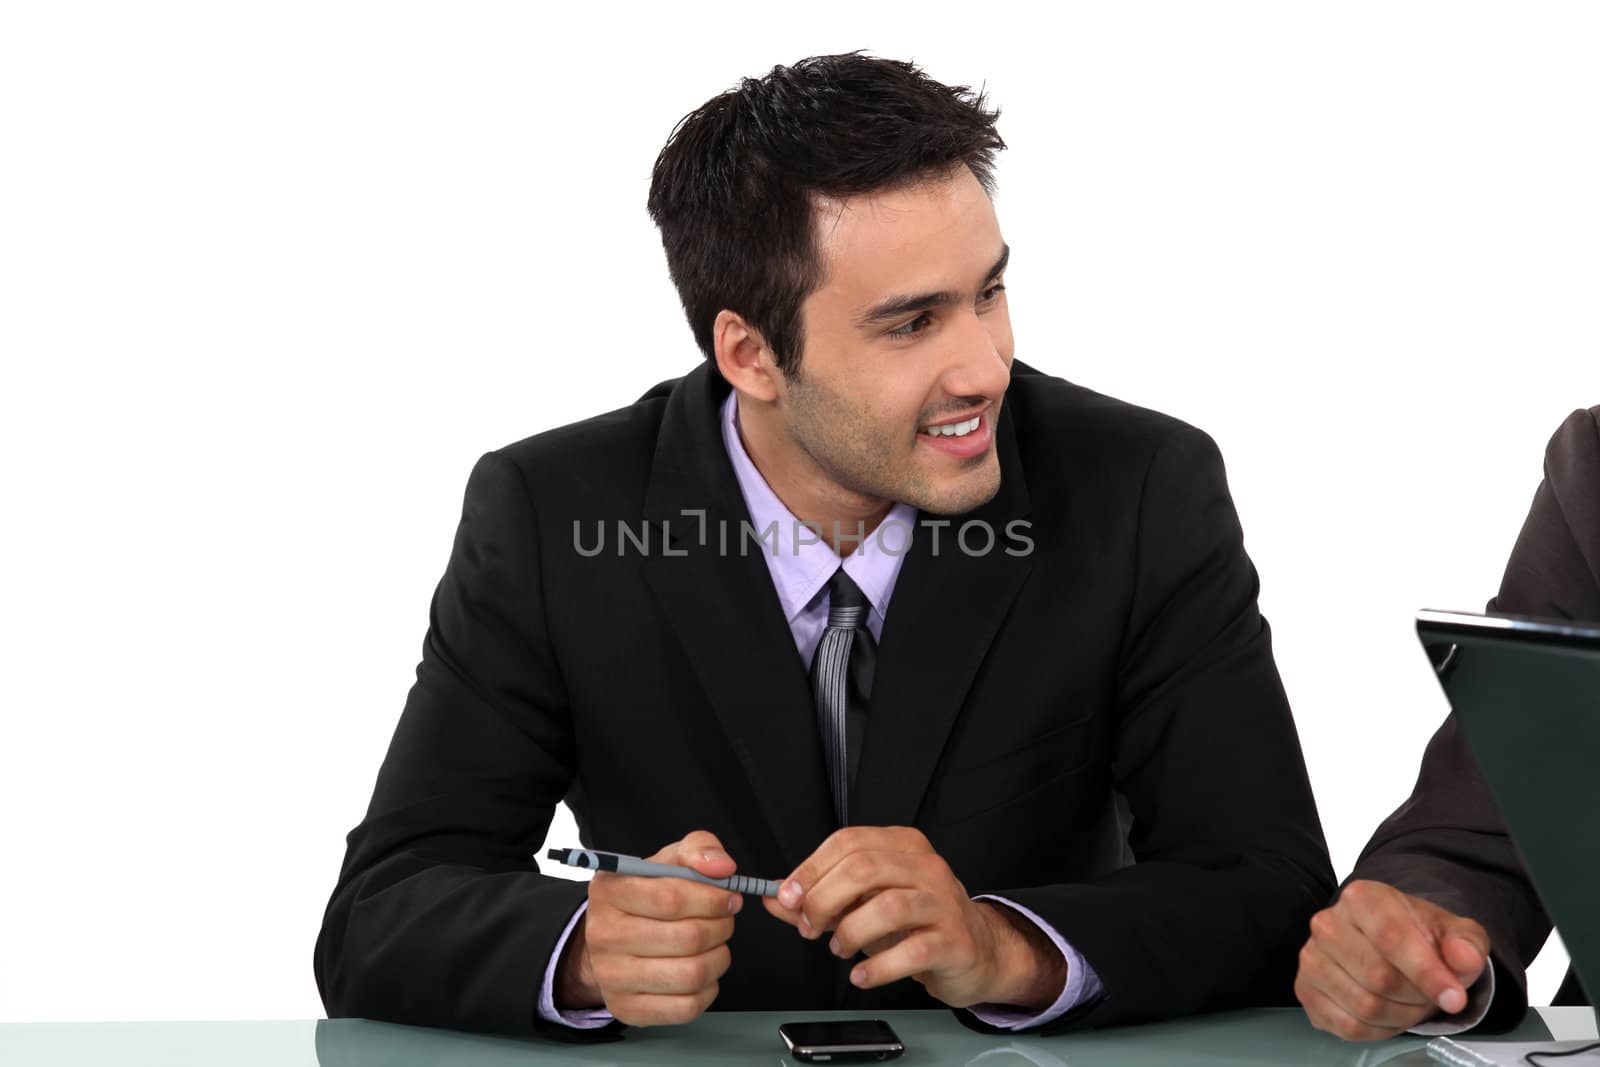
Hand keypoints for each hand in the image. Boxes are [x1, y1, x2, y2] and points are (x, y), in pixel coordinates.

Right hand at [554, 830, 741, 1025]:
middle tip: (725, 920)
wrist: (612, 938)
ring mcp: (612, 977)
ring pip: (692, 974)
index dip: (712, 899)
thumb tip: (723, 866)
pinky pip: (686, 1006)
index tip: (729, 897)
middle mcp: (603, 935)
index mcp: (610, 891)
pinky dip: (707, 988)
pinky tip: (701, 969)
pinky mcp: (627, 1008)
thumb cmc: (646, 896)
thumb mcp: (668, 861)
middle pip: (687, 938)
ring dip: (719, 957)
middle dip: (721, 927)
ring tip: (716, 944)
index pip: (671, 897)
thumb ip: (699, 849)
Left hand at [762, 826, 1065, 1009]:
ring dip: (850, 933)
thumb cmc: (916, 922)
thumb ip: (819, 897)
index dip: (810, 870)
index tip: (789, 897)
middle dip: (825, 900)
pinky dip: (878, 968)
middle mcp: (925, 867)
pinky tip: (862, 976)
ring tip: (839, 950)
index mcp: (902, 845)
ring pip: (888, 907)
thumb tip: (774, 897)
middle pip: (864, 868)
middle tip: (811, 927)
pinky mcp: (955, 941)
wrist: (976, 951)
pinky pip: (912, 951)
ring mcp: (944, 903)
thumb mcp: (864, 903)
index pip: (847, 842)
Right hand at [1296, 880, 1489, 1040]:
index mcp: (1363, 898)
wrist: (1389, 945)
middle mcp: (1328, 923)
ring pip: (1364, 1006)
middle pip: (1378, 977)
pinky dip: (1378, 1030)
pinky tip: (1388, 1014)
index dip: (1426, 973)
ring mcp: (1312, 957)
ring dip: (1401, 1016)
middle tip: (1431, 995)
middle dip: (1417, 997)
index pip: (1391, 937)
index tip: (1454, 996)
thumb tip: (1464, 958)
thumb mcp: (1452, 932)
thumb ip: (1465, 943)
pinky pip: (1347, 1025)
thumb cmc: (1417, 936)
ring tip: (1410, 1001)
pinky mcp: (1306, 989)